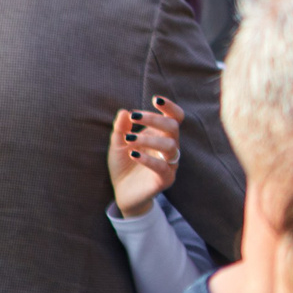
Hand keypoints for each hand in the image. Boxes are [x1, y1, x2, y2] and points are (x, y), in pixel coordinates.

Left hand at [109, 97, 183, 218]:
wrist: (122, 193)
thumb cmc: (124, 165)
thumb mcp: (117, 145)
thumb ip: (121, 129)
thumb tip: (124, 111)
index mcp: (161, 135)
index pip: (175, 118)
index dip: (170, 107)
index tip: (156, 99)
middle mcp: (170, 147)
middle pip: (173, 127)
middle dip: (155, 119)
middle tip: (134, 116)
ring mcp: (169, 163)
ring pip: (170, 145)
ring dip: (149, 139)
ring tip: (130, 139)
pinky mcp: (165, 179)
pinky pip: (162, 167)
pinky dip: (148, 159)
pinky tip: (133, 154)